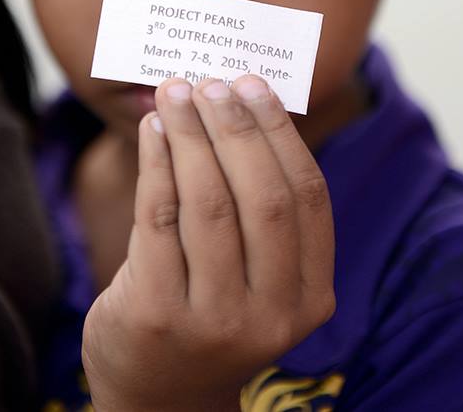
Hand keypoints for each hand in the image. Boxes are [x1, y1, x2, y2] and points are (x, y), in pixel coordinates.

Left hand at [82, 74, 334, 411]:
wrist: (161, 398)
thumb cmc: (212, 314)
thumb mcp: (256, 279)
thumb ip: (259, 211)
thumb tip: (239, 106)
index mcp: (310, 297)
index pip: (306, 196)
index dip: (279, 133)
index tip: (254, 85)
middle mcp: (272, 315)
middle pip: (261, 195)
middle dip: (234, 127)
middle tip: (211, 82)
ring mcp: (214, 321)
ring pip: (208, 202)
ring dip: (190, 135)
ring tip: (175, 93)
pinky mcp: (156, 315)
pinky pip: (158, 218)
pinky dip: (156, 162)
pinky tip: (152, 130)